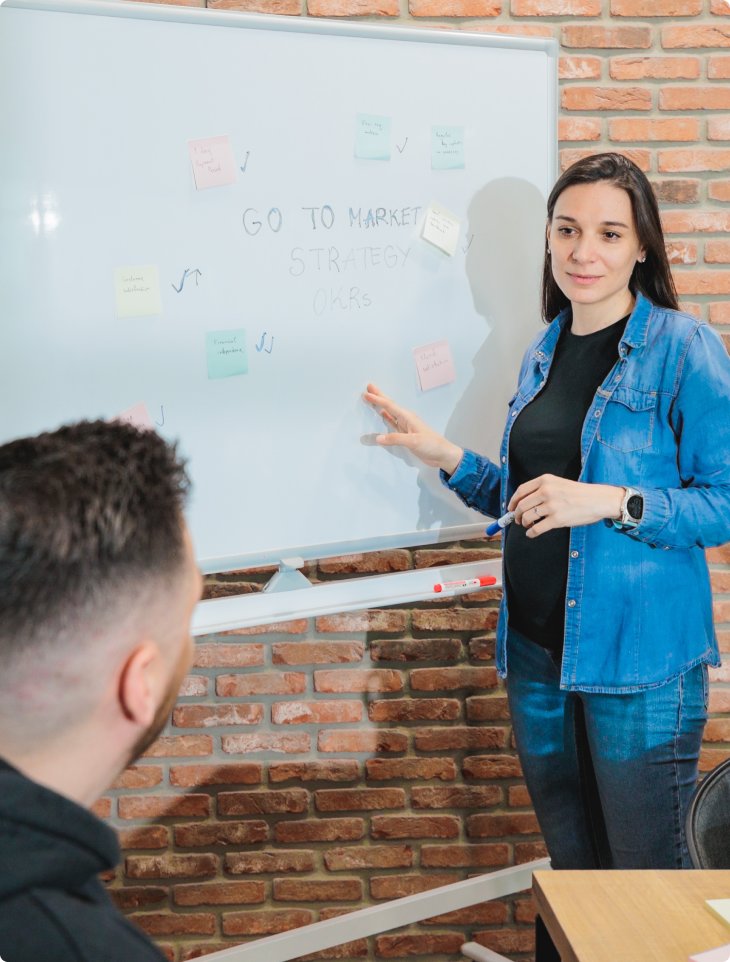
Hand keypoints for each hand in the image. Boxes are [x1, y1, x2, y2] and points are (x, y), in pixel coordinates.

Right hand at [363, 383, 463, 474]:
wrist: (442, 455)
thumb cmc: (431, 445)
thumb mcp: (413, 441)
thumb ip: (396, 439)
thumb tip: (378, 438)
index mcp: (408, 417)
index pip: (390, 406)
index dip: (378, 399)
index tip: (366, 393)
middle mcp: (406, 419)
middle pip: (389, 405)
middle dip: (379, 396)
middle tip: (368, 387)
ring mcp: (405, 427)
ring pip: (390, 413)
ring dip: (381, 406)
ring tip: (371, 398)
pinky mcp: (405, 435)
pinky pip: (392, 423)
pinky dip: (386, 418)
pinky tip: (382, 415)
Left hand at [508, 475, 623, 538]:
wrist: (598, 500)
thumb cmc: (579, 493)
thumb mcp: (558, 483)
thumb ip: (542, 489)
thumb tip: (523, 503)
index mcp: (545, 480)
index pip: (521, 491)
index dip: (513, 501)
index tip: (510, 508)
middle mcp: (546, 491)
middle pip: (521, 505)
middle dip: (516, 515)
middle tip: (518, 520)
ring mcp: (551, 506)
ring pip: (527, 517)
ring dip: (524, 523)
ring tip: (528, 525)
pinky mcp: (557, 519)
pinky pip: (536, 528)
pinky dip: (531, 533)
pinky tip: (532, 533)